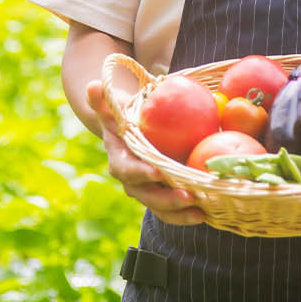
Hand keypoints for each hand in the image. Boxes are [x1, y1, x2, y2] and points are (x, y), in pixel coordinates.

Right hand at [85, 80, 205, 225]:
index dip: (140, 172)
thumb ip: (102, 99)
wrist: (130, 134)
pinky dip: (187, 214)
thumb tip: (93, 87)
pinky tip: (207, 212)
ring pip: (160, 208)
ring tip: (201, 212)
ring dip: (179, 213)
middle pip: (147, 195)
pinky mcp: (162, 197)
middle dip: (166, 199)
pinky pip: (173, 210)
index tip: (156, 171)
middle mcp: (132, 181)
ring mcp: (148, 191)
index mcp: (119, 160)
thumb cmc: (123, 116)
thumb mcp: (114, 105)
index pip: (126, 169)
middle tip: (188, 196)